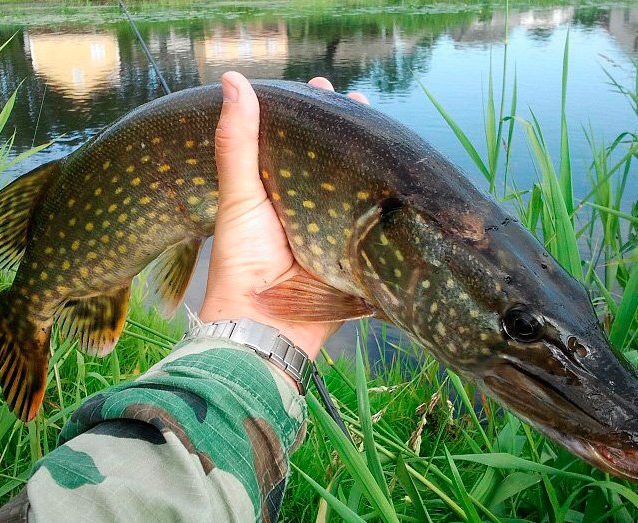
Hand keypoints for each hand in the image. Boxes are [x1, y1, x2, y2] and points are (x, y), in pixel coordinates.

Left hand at [199, 72, 367, 368]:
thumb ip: (238, 143)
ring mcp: (332, 230)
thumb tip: (233, 80)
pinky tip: (404, 182)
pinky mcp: (353, 254)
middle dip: (348, 133)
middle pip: (331, 161)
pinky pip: (374, 224)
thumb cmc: (243, 260)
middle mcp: (305, 206)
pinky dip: (388, 205)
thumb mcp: (239, 195)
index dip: (309, 113)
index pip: (295, 141)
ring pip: (356, 187)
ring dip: (372, 163)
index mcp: (274, 190)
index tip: (322, 85)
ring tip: (387, 133)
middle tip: (362, 102)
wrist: (264, 327)